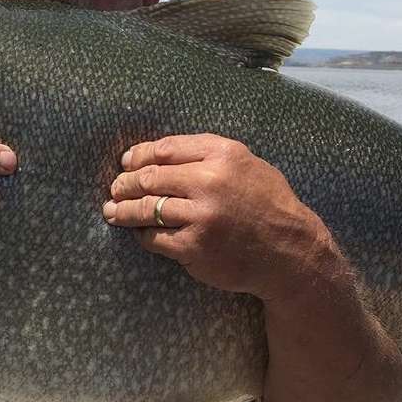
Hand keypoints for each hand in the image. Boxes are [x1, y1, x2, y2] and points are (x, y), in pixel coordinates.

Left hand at [102, 133, 331, 300]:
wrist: (289, 251)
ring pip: (147, 208)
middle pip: (150, 177)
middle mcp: (210, 182)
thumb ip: (208, 155)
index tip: (126, 162)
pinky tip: (138, 232)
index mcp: (223, 155)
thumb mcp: (247, 165)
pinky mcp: (194, 246)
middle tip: (115, 188)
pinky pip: (155, 237)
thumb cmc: (268, 205)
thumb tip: (159, 154)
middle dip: (125, 183)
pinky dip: (142, 234)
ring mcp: (201, 216)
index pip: (165, 149)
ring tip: (112, 211)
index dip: (138, 156)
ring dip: (123, 210)